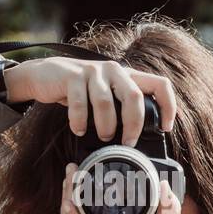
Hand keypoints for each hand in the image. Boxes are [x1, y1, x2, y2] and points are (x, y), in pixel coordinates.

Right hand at [3, 56, 175, 146]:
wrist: (44, 75)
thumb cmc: (80, 92)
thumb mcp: (105, 97)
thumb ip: (121, 109)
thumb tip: (137, 139)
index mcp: (128, 76)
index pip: (160, 84)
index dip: (168, 106)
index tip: (165, 128)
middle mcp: (114, 70)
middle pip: (134, 96)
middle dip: (133, 124)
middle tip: (128, 143)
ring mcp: (93, 71)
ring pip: (106, 102)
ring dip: (106, 125)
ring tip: (103, 137)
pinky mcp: (72, 76)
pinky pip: (79, 103)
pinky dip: (80, 121)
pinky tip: (79, 130)